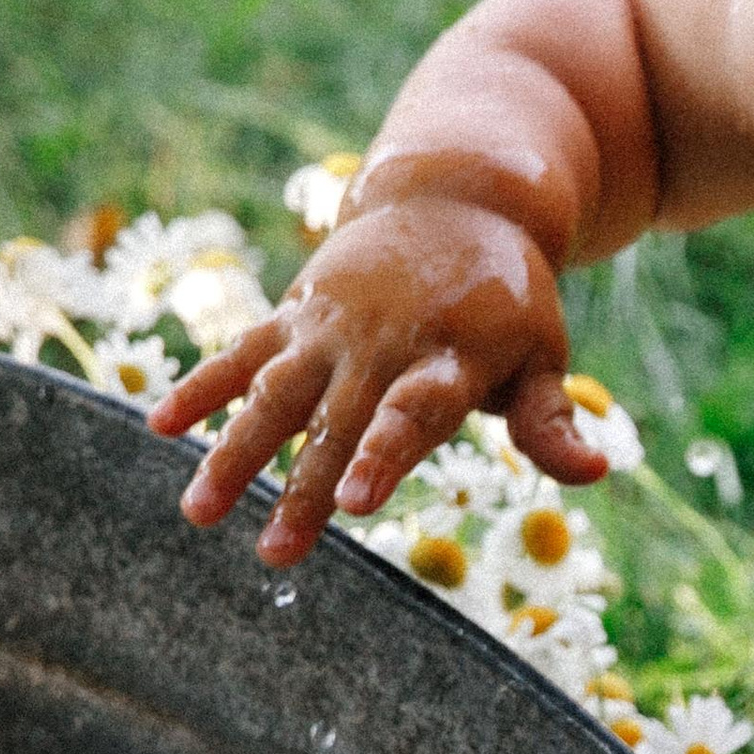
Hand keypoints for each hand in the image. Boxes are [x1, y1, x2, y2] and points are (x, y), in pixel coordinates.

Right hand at [147, 195, 607, 564]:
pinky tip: (160, 430)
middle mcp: (381, 343)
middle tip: (276, 555)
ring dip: (234, 452)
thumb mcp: (543, 352)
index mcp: (447, 357)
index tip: (356, 503)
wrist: (457, 197)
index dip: (384, 455)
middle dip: (302, 489)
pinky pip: (242, 351)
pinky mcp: (296, 314)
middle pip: (336, 422)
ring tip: (199, 514)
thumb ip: (549, 418)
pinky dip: (202, 387)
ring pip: (275, 394)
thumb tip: (594, 472)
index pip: (413, 413)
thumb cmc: (508, 297)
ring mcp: (330, 327)